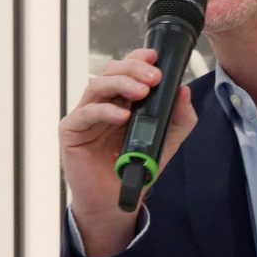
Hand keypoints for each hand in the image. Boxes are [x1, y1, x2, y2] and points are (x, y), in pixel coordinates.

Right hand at [59, 48, 197, 256]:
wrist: (117, 200)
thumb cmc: (136, 168)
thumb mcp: (167, 141)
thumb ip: (179, 118)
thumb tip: (184, 91)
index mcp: (121, 100)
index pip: (126, 70)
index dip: (137, 58)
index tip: (154, 56)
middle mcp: (102, 103)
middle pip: (110, 72)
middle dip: (133, 69)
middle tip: (153, 77)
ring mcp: (85, 116)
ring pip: (97, 86)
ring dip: (121, 84)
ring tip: (142, 92)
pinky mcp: (72, 132)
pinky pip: (85, 114)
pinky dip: (104, 111)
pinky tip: (121, 116)